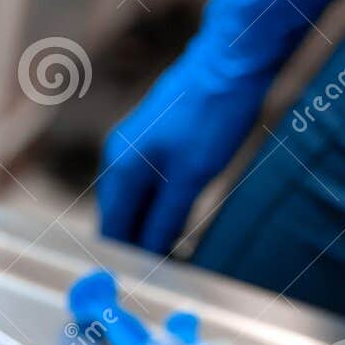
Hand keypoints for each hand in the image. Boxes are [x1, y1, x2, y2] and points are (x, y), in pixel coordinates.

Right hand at [98, 0, 332, 253]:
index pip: (112, 231)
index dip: (125, 260)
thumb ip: (166, 219)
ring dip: (149, 226)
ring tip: (172, 252)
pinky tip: (176, 216)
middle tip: (162, 274)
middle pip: (119, 217)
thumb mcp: (191, 177)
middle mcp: (117, 159)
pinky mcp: (151, 138)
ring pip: (133, 201)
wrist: (232, 59)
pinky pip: (145, 184)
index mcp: (120, 171)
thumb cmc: (211, 117)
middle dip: (136, 245)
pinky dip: (156, 205)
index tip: (143, 285)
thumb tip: (150, 256)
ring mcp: (132, 146)